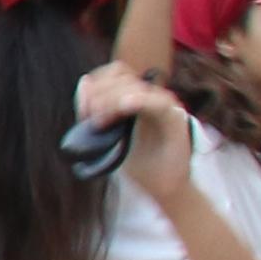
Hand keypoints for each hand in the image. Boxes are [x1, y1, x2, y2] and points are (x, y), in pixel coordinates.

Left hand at [82, 60, 190, 185]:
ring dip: (111, 100)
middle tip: (90, 121)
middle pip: (121, 76)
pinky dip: (139, 100)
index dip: (96, 85)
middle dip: (99, 95)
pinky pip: (157, 102)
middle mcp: (151, 96)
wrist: (163, 187)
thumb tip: (84, 81)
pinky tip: (126, 106)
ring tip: (101, 123)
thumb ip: (92, 110)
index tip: (84, 112)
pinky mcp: (175, 119)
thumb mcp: (105, 136)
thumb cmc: (138, 163)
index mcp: (135, 96)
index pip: (115, 72)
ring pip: (135, 86)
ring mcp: (163, 105)